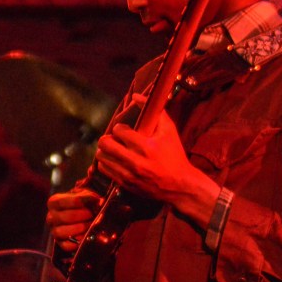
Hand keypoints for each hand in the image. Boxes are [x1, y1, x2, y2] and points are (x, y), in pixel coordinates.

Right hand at [47, 188, 103, 251]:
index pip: (64, 201)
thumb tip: (97, 201)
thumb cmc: (81, 203)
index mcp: (54, 202)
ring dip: (81, 228)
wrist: (80, 215)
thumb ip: (89, 196)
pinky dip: (78, 242)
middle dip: (83, 216)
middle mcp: (51, 217)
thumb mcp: (84, 195)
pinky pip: (67, 246)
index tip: (95, 200)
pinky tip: (87, 235)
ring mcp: (54, 231)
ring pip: (63, 232)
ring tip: (91, 224)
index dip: (81, 201)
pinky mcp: (60, 243)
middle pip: (66, 217)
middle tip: (93, 214)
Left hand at [94, 94, 218, 225]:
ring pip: (102, 157)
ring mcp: (129, 175)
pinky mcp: (125, 185)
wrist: (180, 186)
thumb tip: (136, 95)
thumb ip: (155, 111)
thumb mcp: (169, 131)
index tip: (125, 131)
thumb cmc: (175, 155)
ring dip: (105, 150)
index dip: (120, 128)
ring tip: (114, 149)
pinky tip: (114, 160)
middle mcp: (137, 162)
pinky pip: (104, 170)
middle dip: (107, 138)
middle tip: (114, 139)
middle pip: (105, 143)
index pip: (119, 130)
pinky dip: (106, 163)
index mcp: (148, 147)